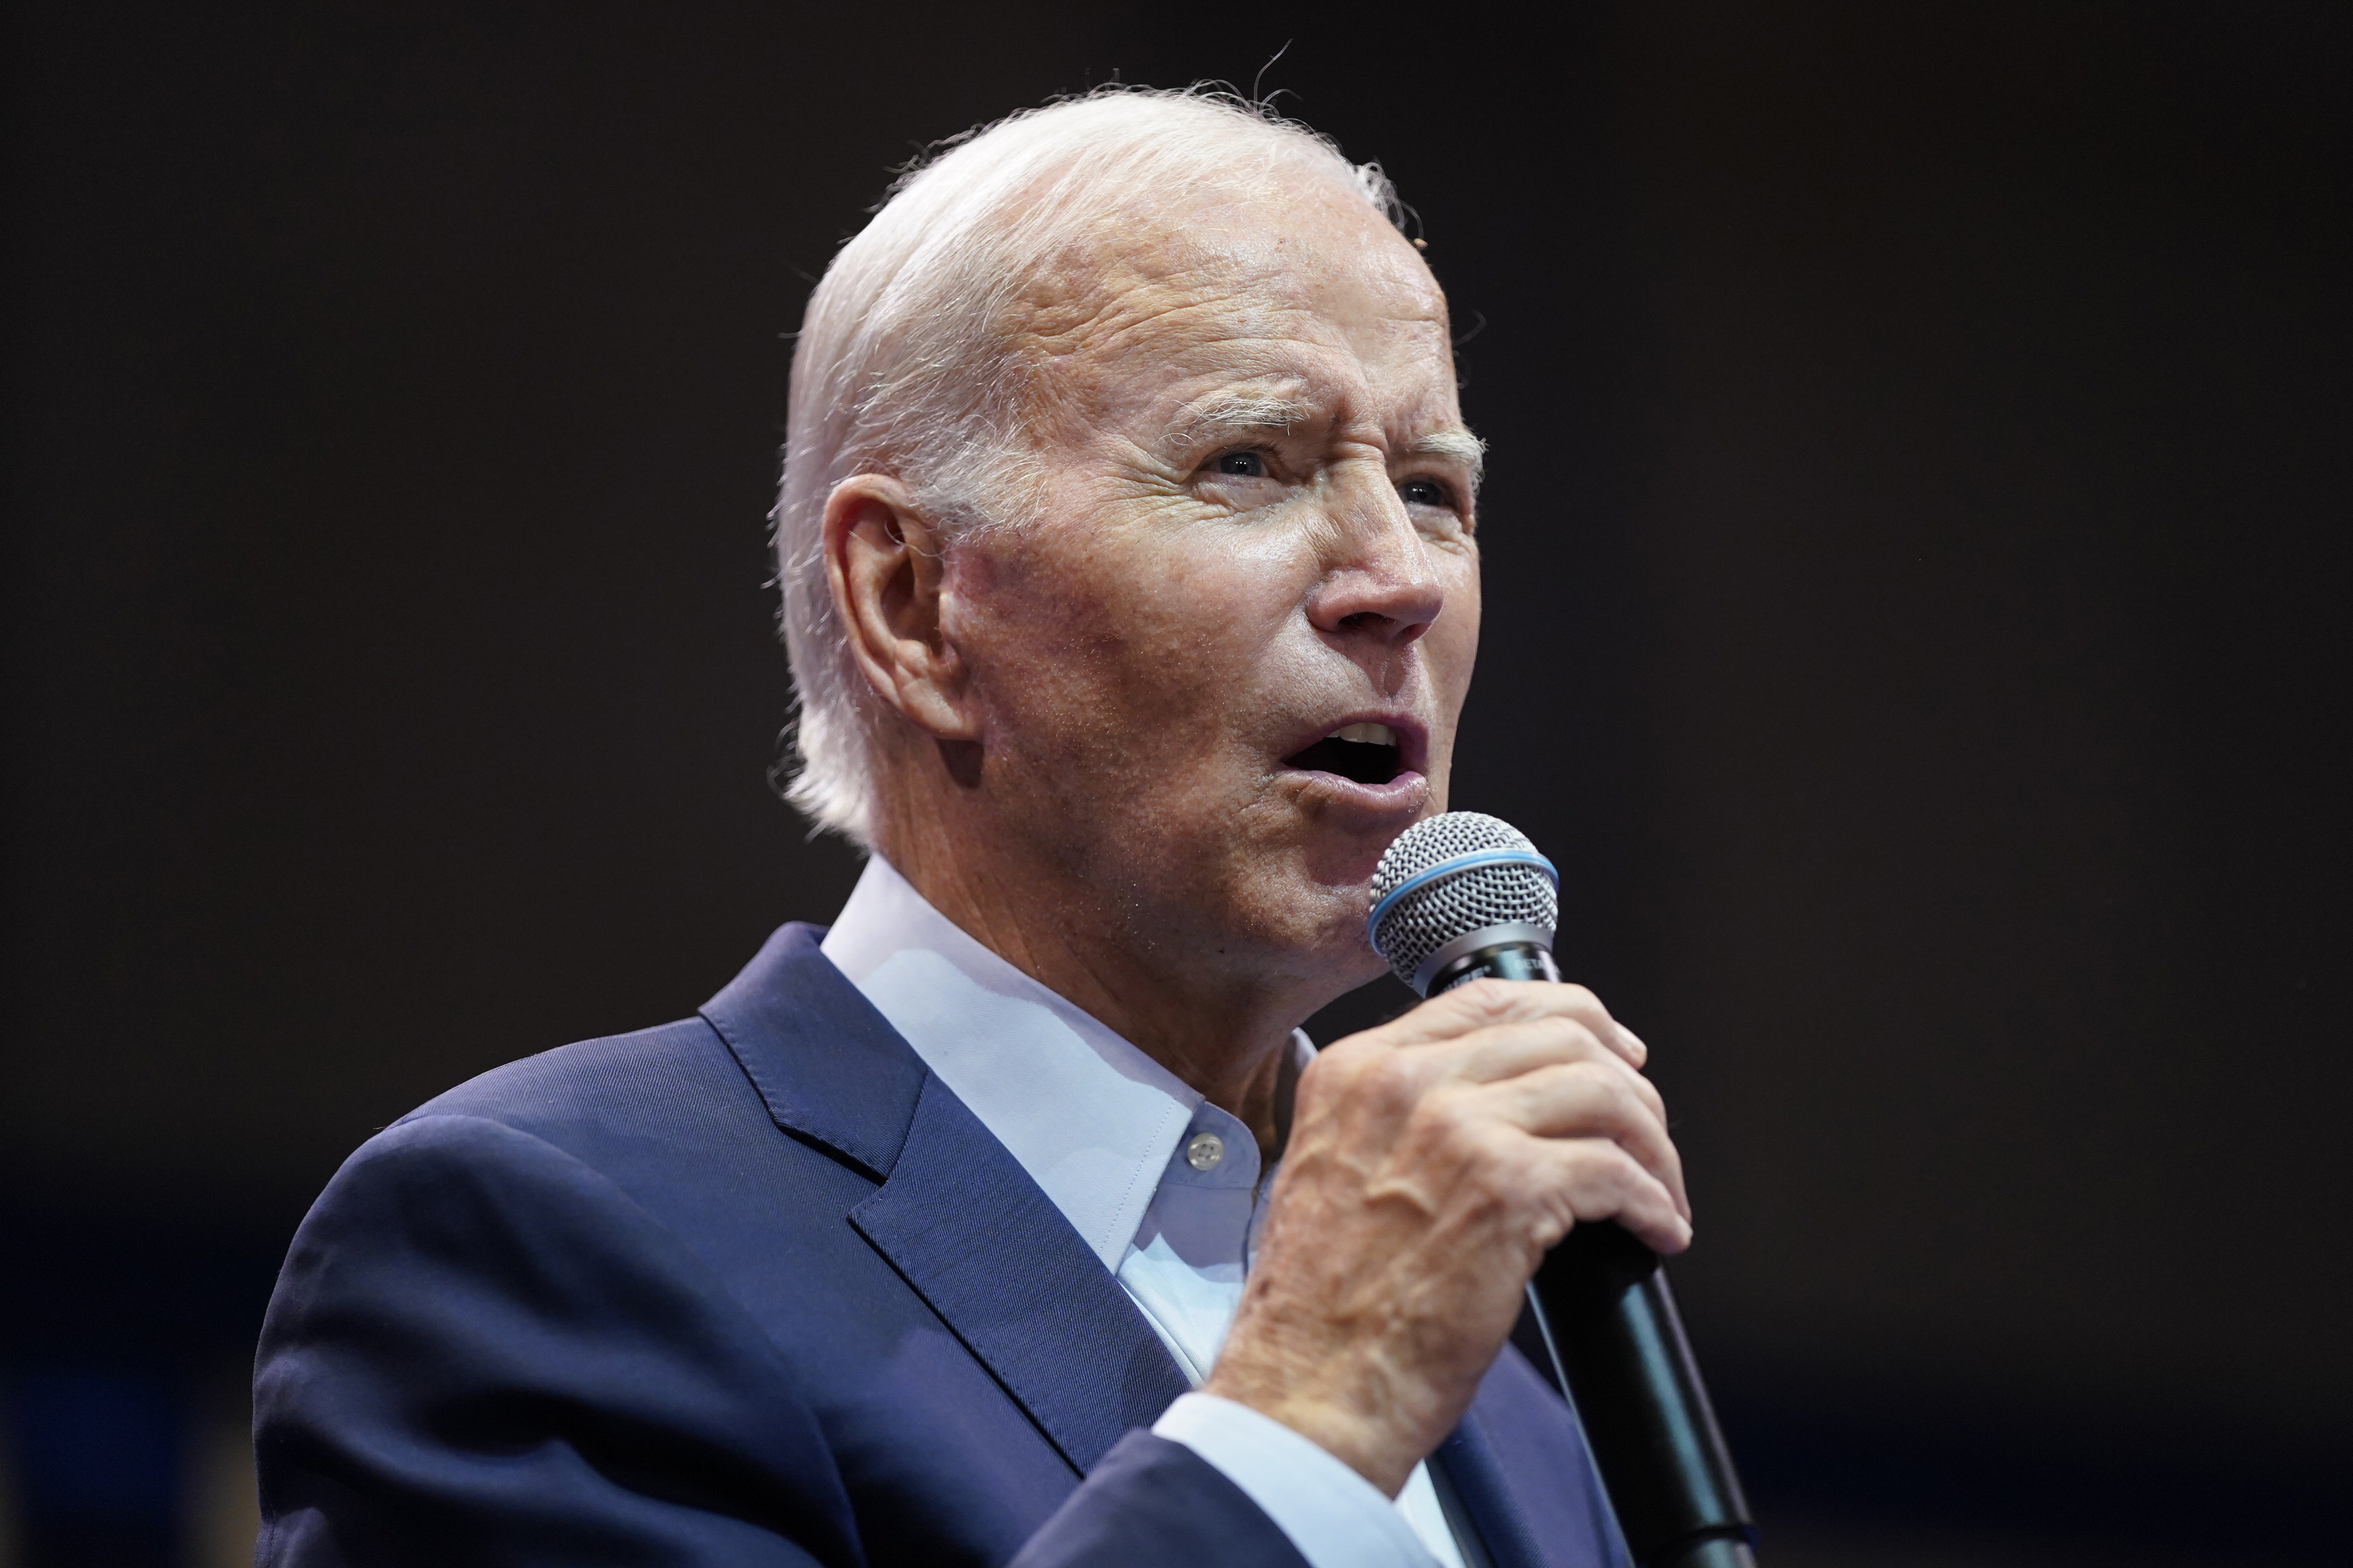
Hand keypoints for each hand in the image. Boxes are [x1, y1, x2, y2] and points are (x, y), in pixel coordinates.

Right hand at [1201, 978, 1690, 1496]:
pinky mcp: (1507, 1191)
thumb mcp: (1330, 1169)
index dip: (1569, 1017)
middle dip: (1625, 1082)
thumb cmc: (1318, 1307)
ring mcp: (1457, 1130)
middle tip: (1646, 1130)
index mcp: (1356, 1069)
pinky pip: (1615, 1171)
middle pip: (1559, 1034)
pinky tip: (1656, 1231)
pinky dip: (1652, 1202)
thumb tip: (1490, 1107)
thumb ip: (1392, 1119)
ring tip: (1659, 1191)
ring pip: (1601, 1093)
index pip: (1487, 998)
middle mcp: (1404, 1082)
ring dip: (1649, 1146)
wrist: (1307, 1385)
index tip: (1610, 1052)